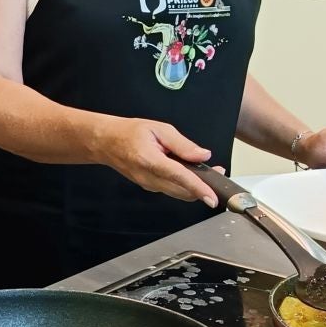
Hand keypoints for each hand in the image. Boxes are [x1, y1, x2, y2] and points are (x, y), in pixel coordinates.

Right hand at [94, 117, 218, 206]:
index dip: (198, 188)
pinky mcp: (150, 187)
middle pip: (182, 191)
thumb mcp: (159, 129)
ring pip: (178, 193)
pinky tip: (188, 173)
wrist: (107, 143)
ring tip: (206, 172)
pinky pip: (172, 190)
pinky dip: (185, 185)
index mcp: (150, 160)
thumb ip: (182, 144)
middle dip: (204, 186)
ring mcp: (148, 185)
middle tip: (218, 172)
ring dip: (195, 187)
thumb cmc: (129, 133)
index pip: (179, 177)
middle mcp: (149, 178)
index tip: (212, 198)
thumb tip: (203, 155)